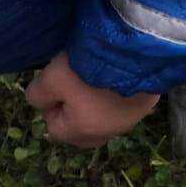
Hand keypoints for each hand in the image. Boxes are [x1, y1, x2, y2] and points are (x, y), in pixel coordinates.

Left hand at [25, 52, 158, 146]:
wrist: (137, 52)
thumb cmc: (90, 69)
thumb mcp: (52, 78)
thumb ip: (37, 94)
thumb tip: (39, 101)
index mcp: (83, 133)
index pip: (54, 127)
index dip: (51, 104)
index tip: (58, 83)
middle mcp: (109, 133)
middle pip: (80, 129)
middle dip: (72, 110)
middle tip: (75, 82)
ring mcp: (131, 121)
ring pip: (102, 119)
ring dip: (95, 103)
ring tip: (95, 77)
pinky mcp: (147, 104)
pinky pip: (123, 105)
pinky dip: (115, 95)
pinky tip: (114, 75)